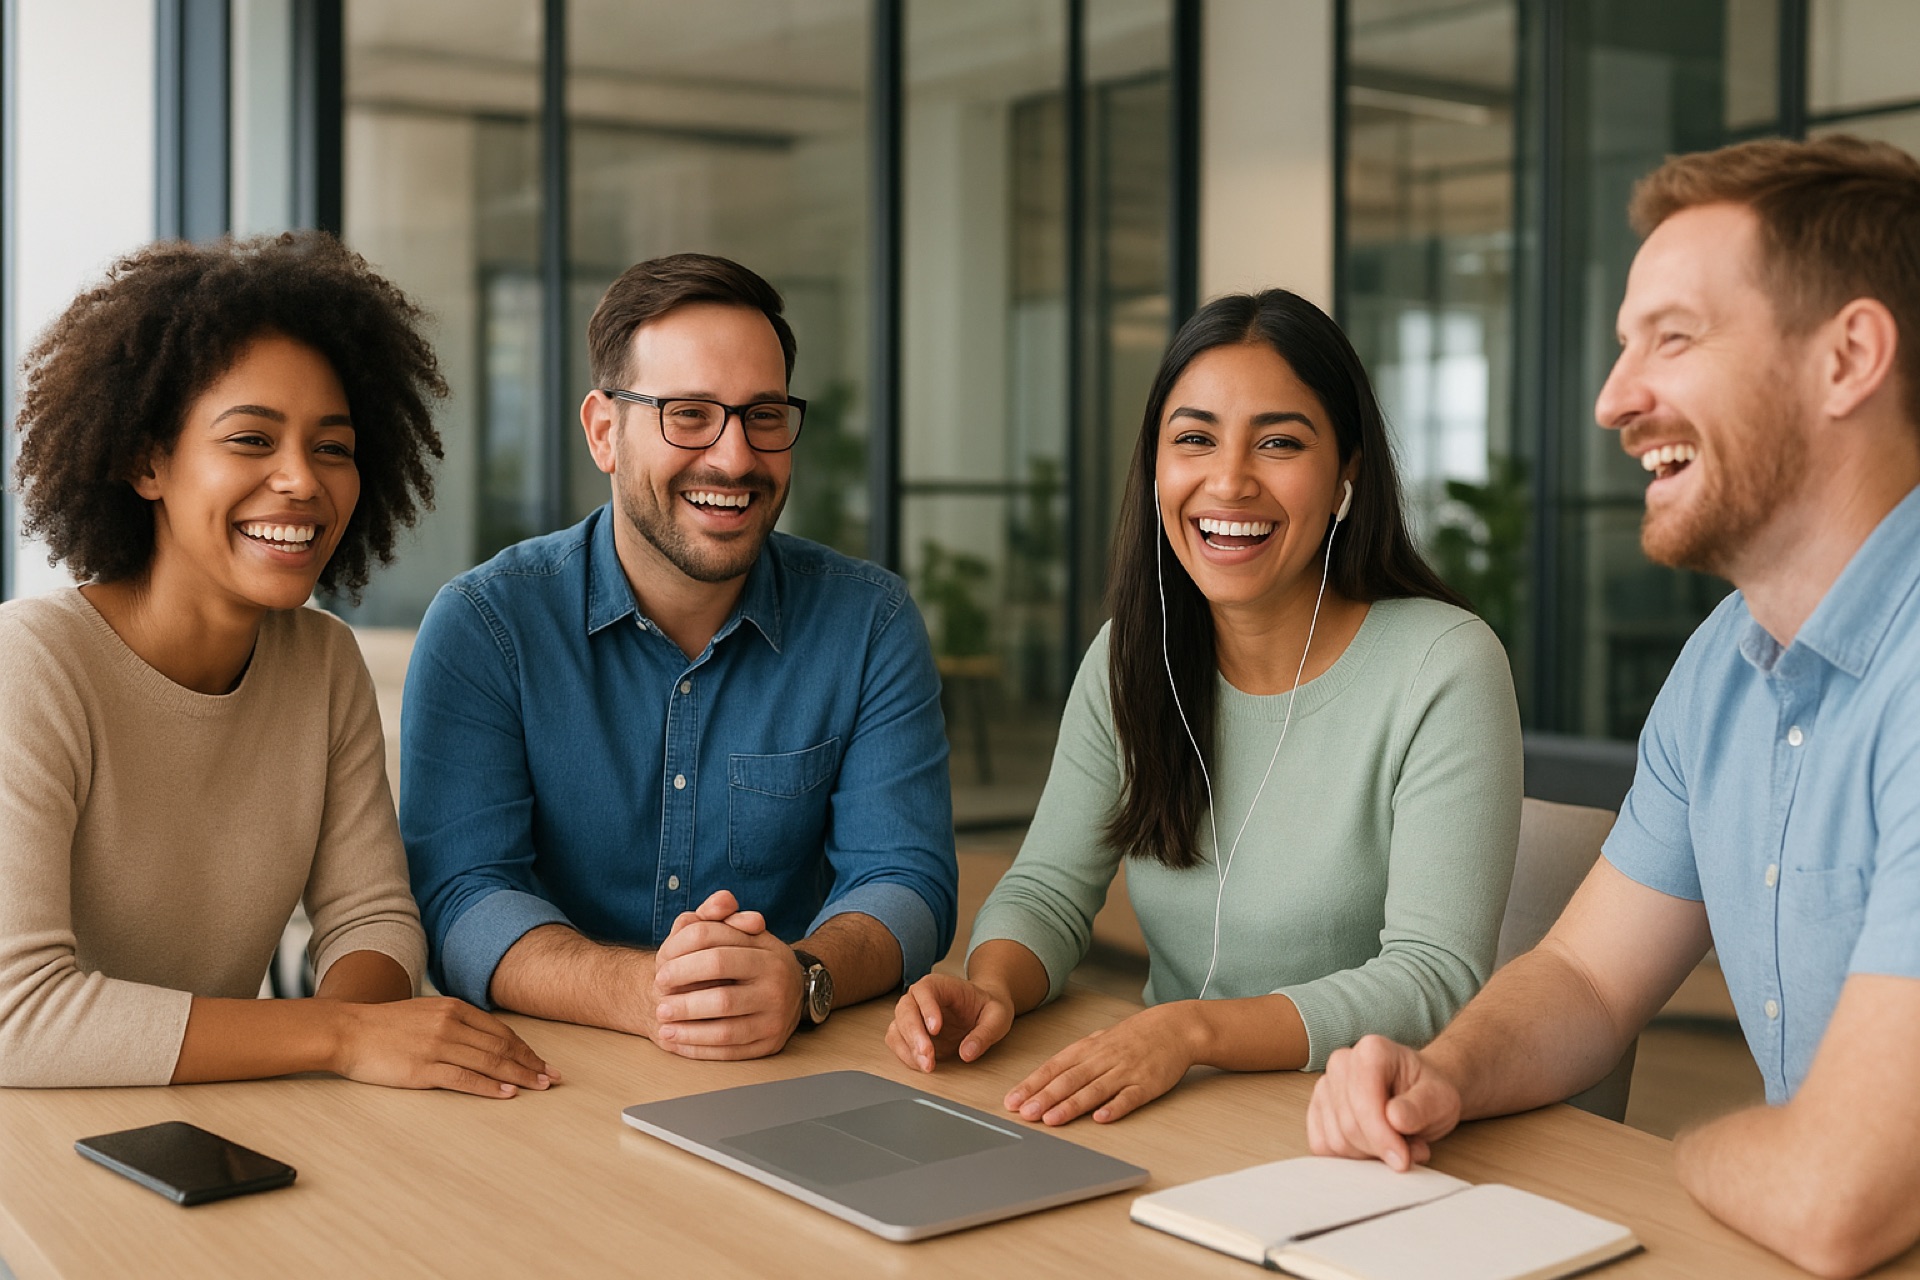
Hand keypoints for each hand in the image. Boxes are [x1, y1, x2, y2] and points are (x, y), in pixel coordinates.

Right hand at [329, 996, 557, 1098]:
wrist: (347, 1031)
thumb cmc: (384, 1026)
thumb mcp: (425, 1012)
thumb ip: (453, 1021)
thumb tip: (483, 1040)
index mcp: (453, 1008)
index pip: (500, 1030)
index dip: (525, 1048)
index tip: (542, 1061)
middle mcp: (450, 1024)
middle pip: (501, 1046)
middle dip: (531, 1063)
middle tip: (553, 1077)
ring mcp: (438, 1046)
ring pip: (490, 1062)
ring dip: (519, 1076)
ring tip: (539, 1087)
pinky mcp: (424, 1068)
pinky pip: (465, 1079)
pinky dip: (489, 1087)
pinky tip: (507, 1093)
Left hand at [650, 889, 800, 1058]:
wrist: (794, 991)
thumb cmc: (753, 958)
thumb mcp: (741, 931)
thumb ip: (720, 915)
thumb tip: (719, 901)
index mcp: (767, 952)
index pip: (715, 947)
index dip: (681, 956)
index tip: (660, 967)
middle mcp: (776, 986)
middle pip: (721, 995)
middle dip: (683, 999)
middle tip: (658, 997)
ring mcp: (776, 1018)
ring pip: (725, 1029)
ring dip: (688, 1029)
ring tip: (663, 1024)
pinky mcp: (770, 1044)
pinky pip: (730, 1052)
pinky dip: (699, 1049)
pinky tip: (678, 1042)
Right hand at [886, 974, 1016, 1071]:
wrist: (982, 1012)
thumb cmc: (987, 1008)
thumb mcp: (997, 1017)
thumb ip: (985, 1033)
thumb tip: (968, 1052)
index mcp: (940, 985)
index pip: (924, 990)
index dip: (926, 1009)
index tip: (935, 1029)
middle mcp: (920, 998)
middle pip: (905, 1011)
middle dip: (914, 1035)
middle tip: (928, 1055)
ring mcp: (913, 1016)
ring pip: (898, 1028)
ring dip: (908, 1049)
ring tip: (927, 1066)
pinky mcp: (911, 1034)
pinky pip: (898, 1043)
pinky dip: (906, 1056)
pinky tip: (922, 1065)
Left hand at [1002, 1003, 1197, 1124]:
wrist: (1174, 1027)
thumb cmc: (1134, 1037)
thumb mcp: (1099, 1041)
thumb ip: (1075, 1060)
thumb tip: (1046, 1077)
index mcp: (1088, 1049)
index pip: (1053, 1068)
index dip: (1032, 1085)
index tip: (1013, 1100)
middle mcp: (1102, 1059)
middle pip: (1068, 1080)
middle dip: (1044, 1097)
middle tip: (1025, 1113)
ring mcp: (1124, 1071)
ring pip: (1093, 1090)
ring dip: (1071, 1106)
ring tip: (1051, 1119)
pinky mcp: (1146, 1084)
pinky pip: (1128, 1097)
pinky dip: (1114, 1108)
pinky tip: (1101, 1118)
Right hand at [1307, 1034, 1462, 1169]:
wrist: (1420, 1092)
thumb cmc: (1428, 1092)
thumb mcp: (1440, 1099)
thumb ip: (1419, 1108)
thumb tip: (1394, 1119)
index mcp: (1372, 1051)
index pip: (1363, 1102)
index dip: (1382, 1137)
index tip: (1403, 1159)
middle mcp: (1341, 1063)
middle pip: (1348, 1125)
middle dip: (1379, 1148)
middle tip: (1407, 1151)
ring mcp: (1325, 1086)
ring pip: (1335, 1140)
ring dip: (1367, 1154)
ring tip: (1393, 1143)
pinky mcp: (1317, 1109)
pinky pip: (1322, 1145)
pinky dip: (1349, 1157)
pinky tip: (1372, 1147)